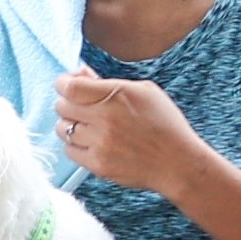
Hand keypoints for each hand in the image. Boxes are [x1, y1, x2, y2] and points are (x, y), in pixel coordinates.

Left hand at [47, 71, 197, 193]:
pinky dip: (76, 145)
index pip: (69, 87)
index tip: (68, 85)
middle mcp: (105, 119)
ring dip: (71, 125)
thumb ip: (109, 83)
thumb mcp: (144, 91)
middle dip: (68, 103)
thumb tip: (80, 75)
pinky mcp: (98, 165)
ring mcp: (100, 144)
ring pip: (62, 129)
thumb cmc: (165, 124)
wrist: (179, 163)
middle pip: (61, 106)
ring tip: (88, 126)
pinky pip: (69, 151)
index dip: (64, 83)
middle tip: (81, 106)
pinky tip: (91, 142)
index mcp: (117, 95)